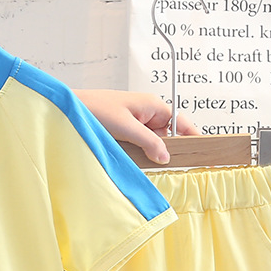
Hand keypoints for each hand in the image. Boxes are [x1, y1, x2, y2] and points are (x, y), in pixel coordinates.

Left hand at [75, 89, 198, 164]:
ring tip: (142, 159)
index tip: (203, 152)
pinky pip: (137, 145)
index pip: (182, 123)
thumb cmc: (94, 109)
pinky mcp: (123, 133)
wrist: (67, 109)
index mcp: (153, 106)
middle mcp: (146, 113)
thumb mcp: (125, 127)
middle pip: (167, 136)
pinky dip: (136, 153)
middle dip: (164, 150)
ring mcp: (135, 123)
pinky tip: (130, 159)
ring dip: (147, 153)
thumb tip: (166, 157)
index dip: (193, 137)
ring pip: (151, 143)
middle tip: (166, 165)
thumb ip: (148, 142)